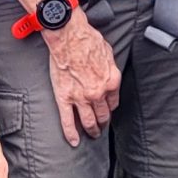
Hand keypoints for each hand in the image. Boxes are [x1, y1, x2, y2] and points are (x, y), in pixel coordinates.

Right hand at [44, 13, 121, 146]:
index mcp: (111, 82)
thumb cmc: (88, 40)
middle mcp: (98, 93)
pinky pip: (68, 121)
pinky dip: (71, 133)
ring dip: (92, 130)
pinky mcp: (64, 98)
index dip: (110, 108)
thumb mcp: (108, 53)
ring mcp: (81, 98)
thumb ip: (110, 68)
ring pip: (88, 121)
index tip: (108, 111)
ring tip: (92, 135)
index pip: (113, 102)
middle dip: (103, 123)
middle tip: (102, 127)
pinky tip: (74, 141)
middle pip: (103, 115)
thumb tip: (109, 73)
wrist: (70, 37)